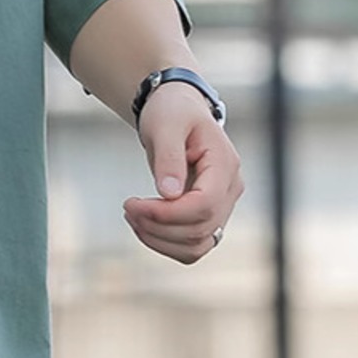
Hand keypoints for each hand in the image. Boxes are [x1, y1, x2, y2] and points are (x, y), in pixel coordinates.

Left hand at [124, 81, 244, 263]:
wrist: (177, 112)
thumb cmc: (172, 112)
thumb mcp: (165, 124)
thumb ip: (169, 157)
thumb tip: (169, 193)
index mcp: (225, 164)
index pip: (205, 204)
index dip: (168, 213)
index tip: (133, 204)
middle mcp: (230, 189)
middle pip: (200, 228)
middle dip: (157, 225)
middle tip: (127, 207)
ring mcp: (221, 206)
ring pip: (198, 245)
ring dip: (159, 239)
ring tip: (132, 216)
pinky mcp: (207, 216)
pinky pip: (192, 245)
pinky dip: (165, 243)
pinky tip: (143, 224)